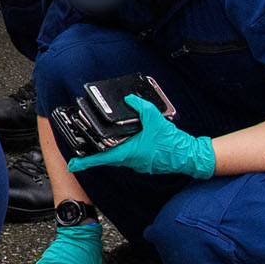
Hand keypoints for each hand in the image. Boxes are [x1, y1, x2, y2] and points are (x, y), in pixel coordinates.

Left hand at [65, 96, 216, 179]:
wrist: (189, 156)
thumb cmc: (172, 143)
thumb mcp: (154, 119)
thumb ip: (140, 107)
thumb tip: (130, 99)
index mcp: (129, 153)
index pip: (101, 158)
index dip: (86, 162)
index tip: (74, 165)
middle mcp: (131, 161)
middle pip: (108, 157)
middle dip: (96, 152)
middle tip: (85, 148)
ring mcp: (138, 164)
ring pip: (119, 156)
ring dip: (112, 149)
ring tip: (104, 141)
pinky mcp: (145, 163)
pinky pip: (130, 156)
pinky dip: (125, 149)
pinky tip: (127, 140)